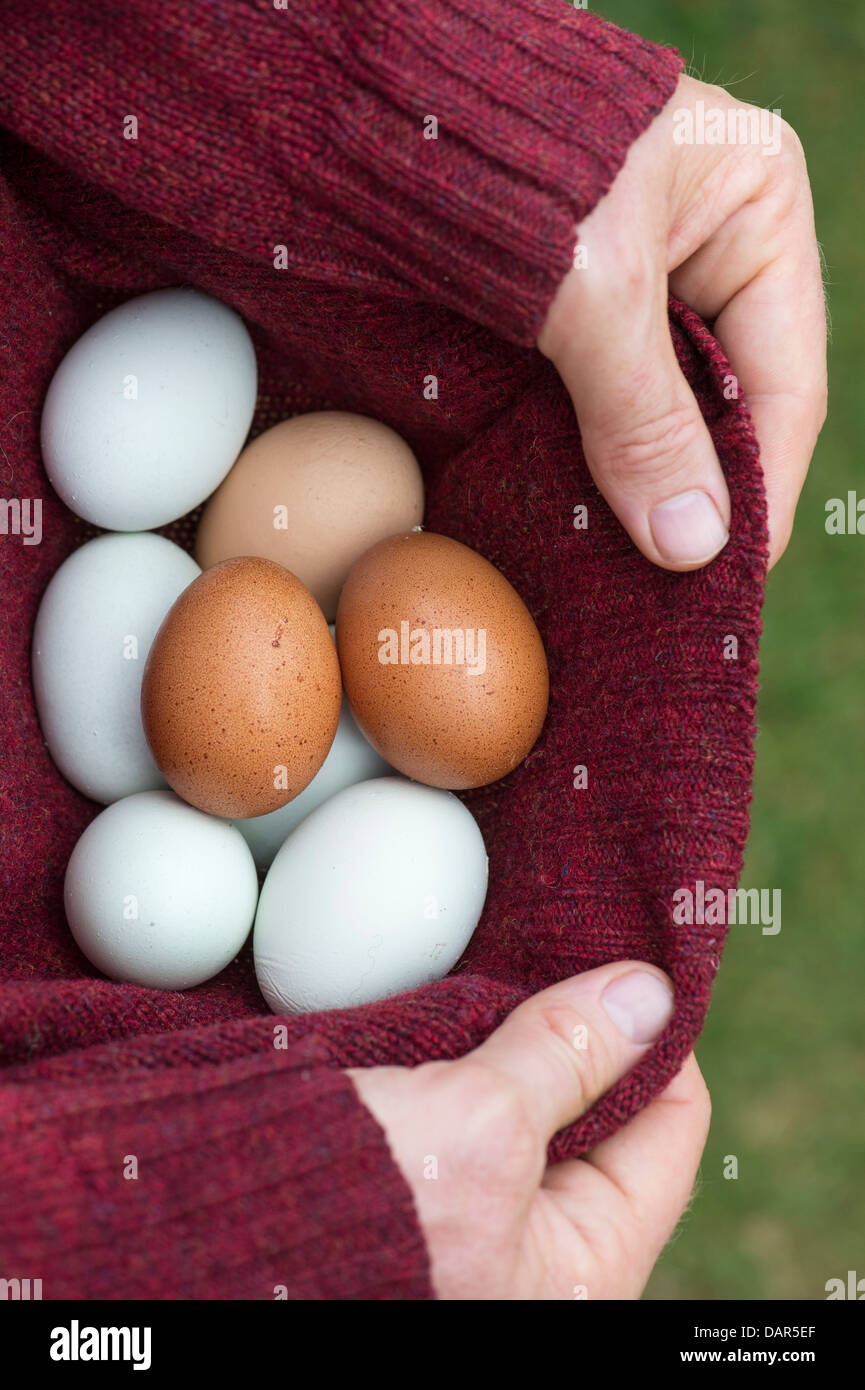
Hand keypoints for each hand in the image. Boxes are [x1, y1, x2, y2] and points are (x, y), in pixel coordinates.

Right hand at [349, 964, 709, 1298]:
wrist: (211, 1240)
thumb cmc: (356, 1216)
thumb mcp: (482, 1129)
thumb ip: (569, 1056)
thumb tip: (649, 994)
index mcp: (585, 1266)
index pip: (671, 1126)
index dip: (660, 1034)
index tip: (632, 957)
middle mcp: (538, 1249)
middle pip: (605, 1109)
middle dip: (584, 1026)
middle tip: (562, 944)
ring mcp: (478, 1217)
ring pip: (533, 1098)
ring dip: (519, 1029)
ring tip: (505, 961)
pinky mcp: (421, 1186)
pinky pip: (471, 1105)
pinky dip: (468, 1049)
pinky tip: (451, 1001)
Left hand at [538, 73, 826, 570]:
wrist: (368, 96)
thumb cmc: (500, 153)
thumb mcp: (589, 290)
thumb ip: (643, 419)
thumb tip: (694, 546)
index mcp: (757, 206)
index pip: (786, 384)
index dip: (759, 490)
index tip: (722, 576)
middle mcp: (707, 240)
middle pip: (726, 403)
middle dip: (695, 495)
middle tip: (667, 590)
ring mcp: (637, 272)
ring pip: (659, 408)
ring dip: (636, 485)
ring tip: (618, 569)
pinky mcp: (568, 301)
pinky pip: (598, 398)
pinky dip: (586, 456)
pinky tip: (570, 513)